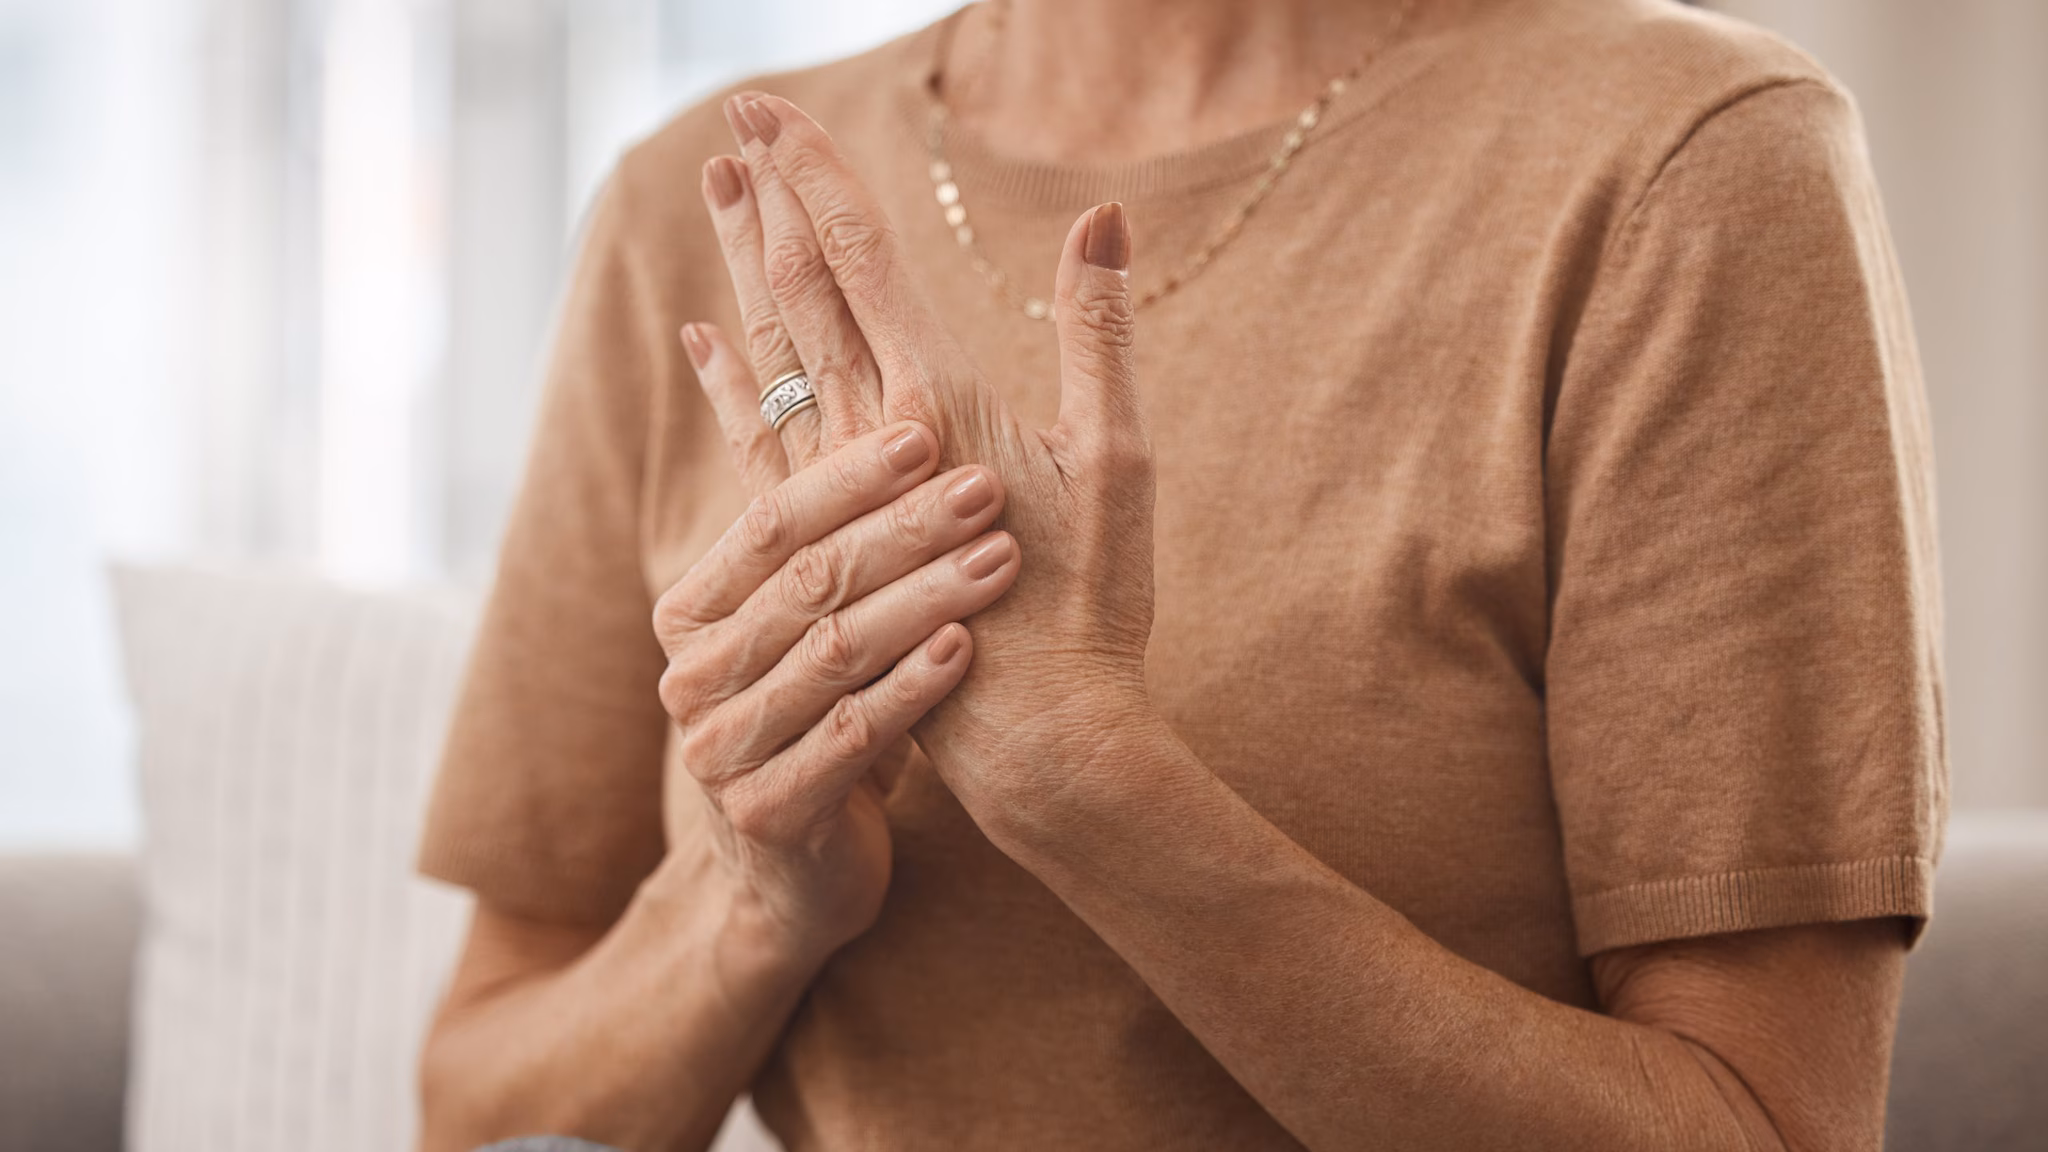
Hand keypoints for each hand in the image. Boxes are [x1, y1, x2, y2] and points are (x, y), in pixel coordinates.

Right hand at [650, 412, 1019, 965]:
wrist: (799, 874)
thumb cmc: (819, 716)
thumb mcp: (804, 620)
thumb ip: (805, 522)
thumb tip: (743, 351)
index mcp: (690, 612)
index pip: (769, 521)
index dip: (848, 475)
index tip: (927, 433)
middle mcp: (691, 677)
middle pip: (809, 582)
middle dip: (905, 527)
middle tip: (985, 487)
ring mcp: (721, 751)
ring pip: (835, 653)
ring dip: (925, 599)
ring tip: (1000, 558)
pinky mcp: (767, 813)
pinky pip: (849, 735)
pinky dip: (911, 688)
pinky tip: (968, 649)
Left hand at [712, 93, 1160, 837]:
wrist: (1037, 741)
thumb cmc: (1094, 610)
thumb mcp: (1117, 465)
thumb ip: (1101, 336)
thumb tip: (1103, 217)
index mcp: (939, 400)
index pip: (857, 258)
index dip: (811, 178)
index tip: (767, 112)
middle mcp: (870, 434)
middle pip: (802, 291)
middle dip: (767, 202)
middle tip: (732, 126)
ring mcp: (837, 492)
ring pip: (773, 352)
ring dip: (744, 268)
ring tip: (717, 196)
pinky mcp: (825, 544)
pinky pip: (757, 441)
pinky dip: (730, 381)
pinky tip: (704, 342)